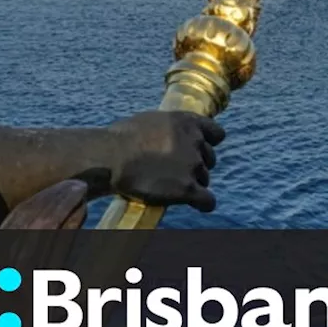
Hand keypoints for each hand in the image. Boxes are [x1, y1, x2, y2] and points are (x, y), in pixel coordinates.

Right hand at [107, 111, 224, 211]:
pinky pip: (208, 200)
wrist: (111, 157)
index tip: (198, 150)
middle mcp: (194, 141)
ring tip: (170, 186)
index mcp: (186, 122)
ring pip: (205, 179)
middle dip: (196, 166)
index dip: (208, 143)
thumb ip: (168, 129)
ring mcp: (193, 165)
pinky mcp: (188, 189)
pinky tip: (195, 204)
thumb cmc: (121, 139)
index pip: (217, 133)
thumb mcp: (150, 122)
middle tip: (176, 172)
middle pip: (209, 159)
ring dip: (193, 184)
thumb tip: (170, 138)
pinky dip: (203, 203)